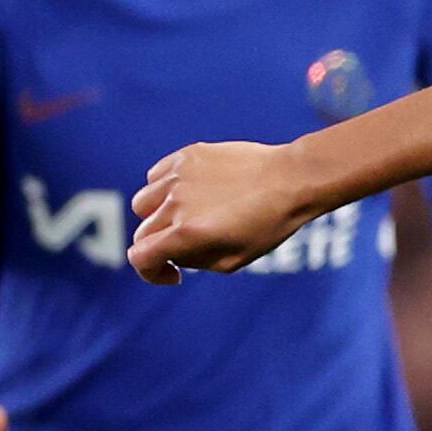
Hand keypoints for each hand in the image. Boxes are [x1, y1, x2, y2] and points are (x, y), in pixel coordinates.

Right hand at [127, 141, 312, 283]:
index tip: (173, 274)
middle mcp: (176, 204)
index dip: (150, 272)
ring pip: (144, 203)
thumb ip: (194, 260)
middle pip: (142, 232)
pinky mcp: (186, 156)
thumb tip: (172, 252)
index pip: (139, 257)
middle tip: (187, 246)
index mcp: (187, 233)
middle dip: (159, 247)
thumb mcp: (234, 260)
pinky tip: (189, 194)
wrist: (291, 179)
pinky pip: (156, 176)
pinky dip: (164, 189)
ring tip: (187, 217)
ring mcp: (178, 177)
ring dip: (157, 216)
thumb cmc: (269, 225)